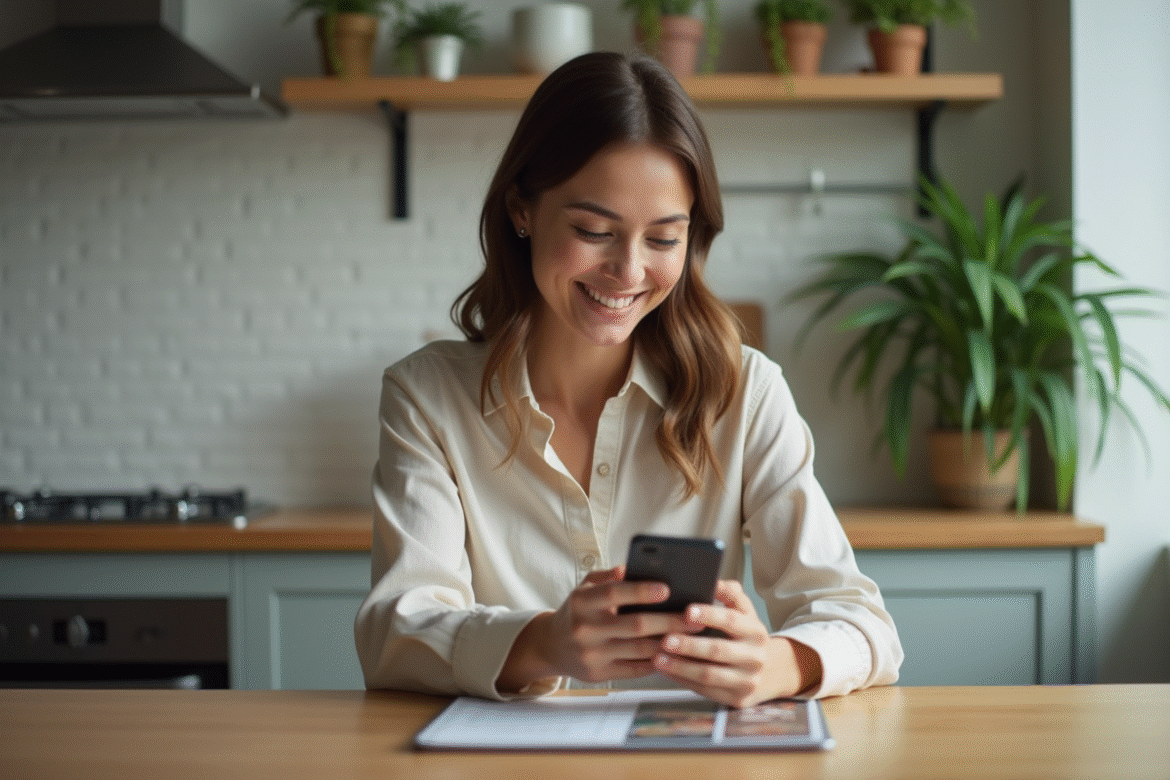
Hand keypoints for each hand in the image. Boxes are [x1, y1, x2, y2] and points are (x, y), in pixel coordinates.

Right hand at [499, 566, 697, 690]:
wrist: (552, 646)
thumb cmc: (577, 611)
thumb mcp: (585, 588)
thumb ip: (608, 577)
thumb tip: (633, 567)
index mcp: (582, 602)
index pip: (614, 593)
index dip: (642, 591)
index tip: (668, 588)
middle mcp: (585, 629)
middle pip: (635, 625)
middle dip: (669, 621)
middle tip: (695, 617)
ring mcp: (592, 654)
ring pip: (639, 650)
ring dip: (669, 643)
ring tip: (692, 636)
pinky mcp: (599, 674)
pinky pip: (635, 669)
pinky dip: (657, 661)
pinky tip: (675, 652)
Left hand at [651, 579, 822, 707]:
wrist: (771, 672)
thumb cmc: (746, 636)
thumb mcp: (745, 613)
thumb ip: (731, 595)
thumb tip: (714, 581)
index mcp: (756, 631)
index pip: (731, 620)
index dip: (709, 615)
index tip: (686, 610)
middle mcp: (755, 657)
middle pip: (718, 650)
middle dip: (689, 645)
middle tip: (664, 639)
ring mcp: (747, 680)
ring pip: (709, 675)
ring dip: (681, 667)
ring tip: (658, 658)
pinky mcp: (737, 699)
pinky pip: (705, 690)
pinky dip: (683, 680)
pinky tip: (667, 671)